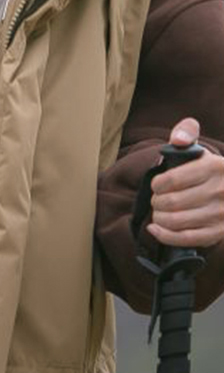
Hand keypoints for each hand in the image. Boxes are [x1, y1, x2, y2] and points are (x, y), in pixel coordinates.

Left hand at [148, 118, 223, 247]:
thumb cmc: (208, 169)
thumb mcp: (199, 148)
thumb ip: (185, 133)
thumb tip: (177, 139)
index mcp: (214, 167)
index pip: (172, 179)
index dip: (156, 184)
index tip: (157, 185)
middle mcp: (221, 191)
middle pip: (171, 202)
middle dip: (156, 202)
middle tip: (156, 200)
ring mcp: (221, 214)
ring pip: (176, 221)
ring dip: (158, 217)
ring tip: (158, 211)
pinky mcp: (219, 233)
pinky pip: (185, 239)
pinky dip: (165, 235)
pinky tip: (155, 229)